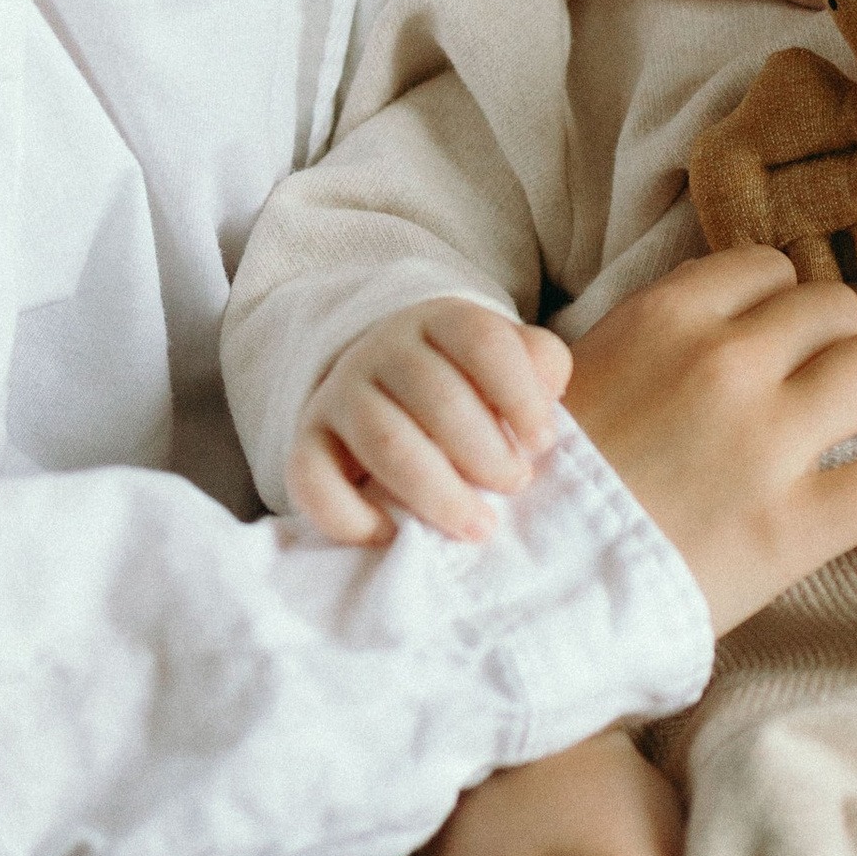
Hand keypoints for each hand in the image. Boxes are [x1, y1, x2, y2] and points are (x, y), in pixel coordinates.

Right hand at [290, 298, 571, 545]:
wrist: (384, 378)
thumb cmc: (466, 380)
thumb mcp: (507, 360)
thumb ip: (539, 365)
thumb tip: (548, 388)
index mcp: (442, 321)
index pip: (483, 343)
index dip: (520, 396)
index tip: (543, 443)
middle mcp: (383, 350)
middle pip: (437, 397)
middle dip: (486, 453)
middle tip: (516, 485)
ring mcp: (340, 394)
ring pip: (385, 442)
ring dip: (438, 493)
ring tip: (478, 525)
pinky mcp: (307, 441)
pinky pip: (311, 479)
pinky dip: (350, 517)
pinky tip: (393, 534)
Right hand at [563, 247, 856, 629]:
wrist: (516, 598)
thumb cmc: (540, 499)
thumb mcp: (572, 387)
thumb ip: (646, 350)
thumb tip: (707, 336)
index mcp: (663, 322)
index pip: (765, 269)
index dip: (790, 304)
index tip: (793, 337)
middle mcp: (722, 364)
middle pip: (833, 309)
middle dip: (846, 341)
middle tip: (842, 385)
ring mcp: (765, 442)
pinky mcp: (794, 526)